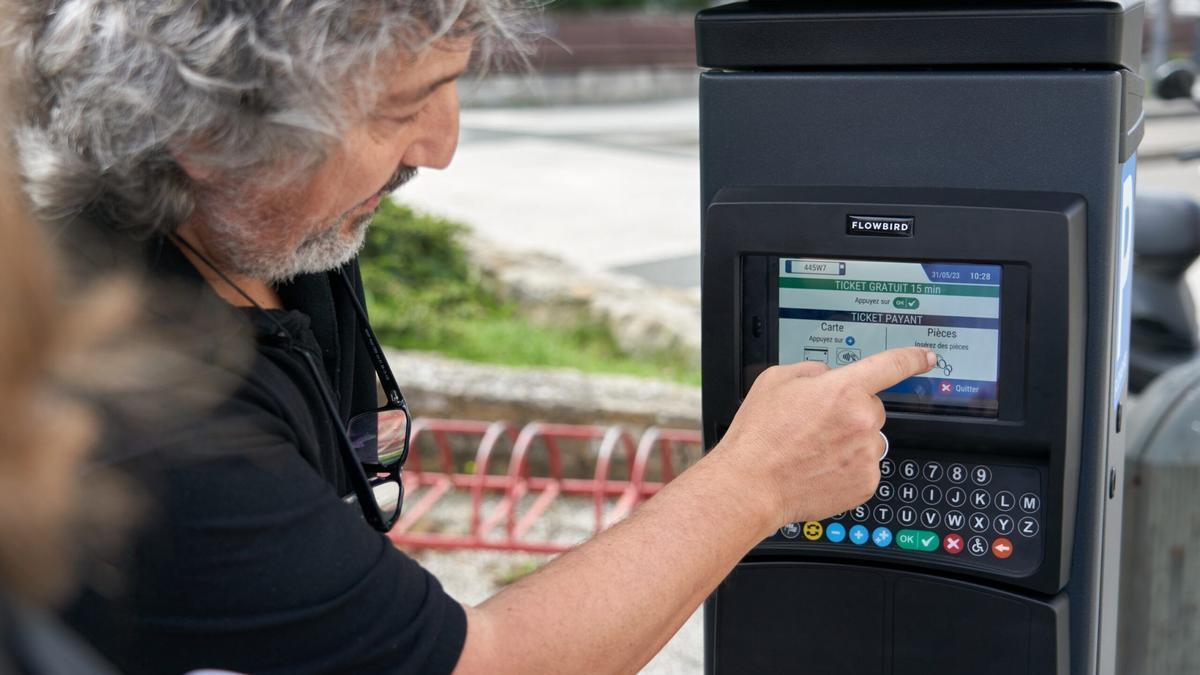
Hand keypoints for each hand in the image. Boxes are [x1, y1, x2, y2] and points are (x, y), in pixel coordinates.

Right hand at [711, 347, 934, 528]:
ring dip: (851, 441)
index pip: (892, 366)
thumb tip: (827, 376)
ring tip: (815, 450)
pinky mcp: (865, 483)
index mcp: (844, 389)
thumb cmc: (759, 435)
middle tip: (818, 425)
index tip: (927, 358)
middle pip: (873, 408)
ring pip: (869, 440)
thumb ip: (812, 370)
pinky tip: (820, 468)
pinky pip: (865, 467)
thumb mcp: (776, 380)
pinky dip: (848, 467)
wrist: (752, 484)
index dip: (913, 358)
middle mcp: (862, 421)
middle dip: (852, 412)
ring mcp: (866, 455)